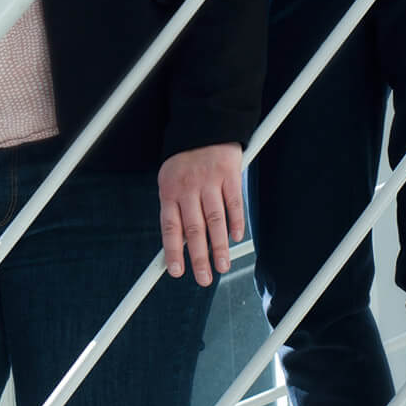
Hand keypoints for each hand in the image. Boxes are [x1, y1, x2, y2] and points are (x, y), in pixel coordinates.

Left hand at [157, 143, 244, 286]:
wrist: (203, 127)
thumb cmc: (183, 161)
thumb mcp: (170, 181)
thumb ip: (176, 209)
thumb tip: (180, 242)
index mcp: (169, 191)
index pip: (169, 226)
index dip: (173, 250)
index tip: (176, 271)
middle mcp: (188, 188)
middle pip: (194, 228)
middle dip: (199, 257)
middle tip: (204, 278)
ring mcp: (209, 182)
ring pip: (215, 220)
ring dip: (219, 246)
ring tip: (222, 266)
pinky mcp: (229, 175)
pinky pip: (234, 203)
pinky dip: (236, 223)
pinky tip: (236, 238)